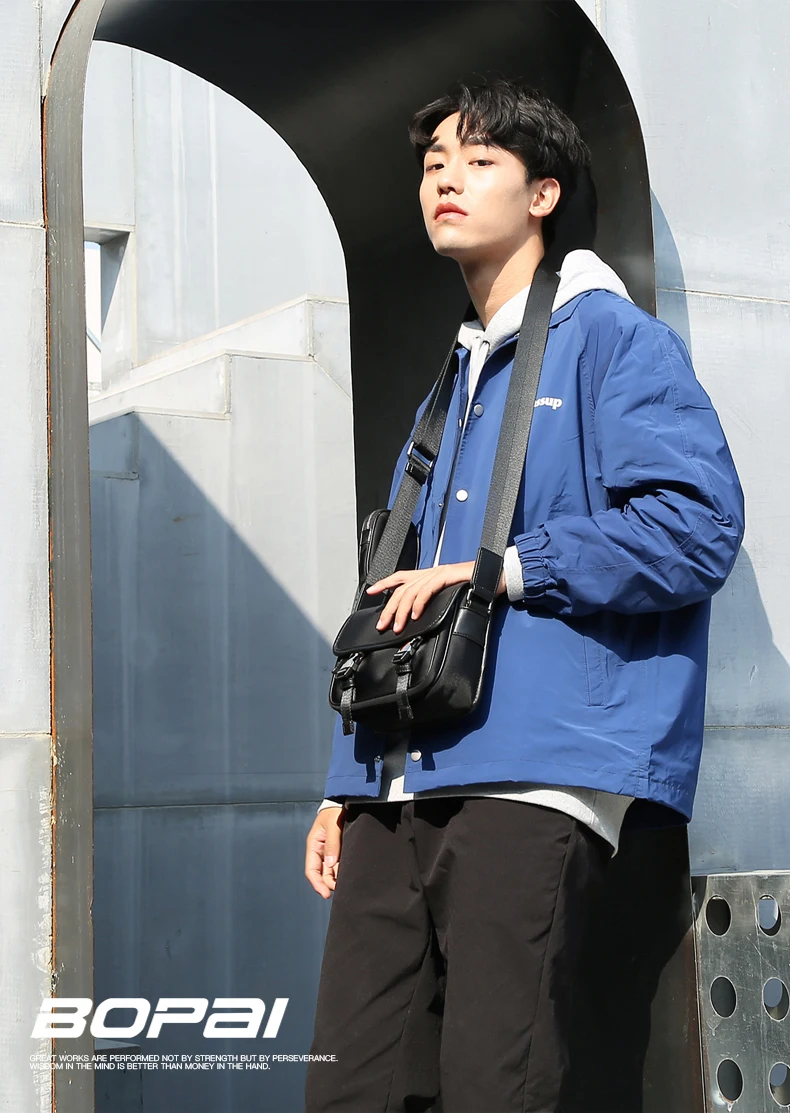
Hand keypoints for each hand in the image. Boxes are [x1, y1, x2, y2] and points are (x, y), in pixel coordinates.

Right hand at [305, 806, 344, 897]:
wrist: (347, 800)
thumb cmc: (336, 810)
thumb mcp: (333, 825)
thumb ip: (333, 844)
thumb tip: (330, 864)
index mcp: (314, 845)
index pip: (312, 870)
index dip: (317, 884)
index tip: (326, 893)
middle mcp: (321, 851)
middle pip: (322, 874)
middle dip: (329, 884)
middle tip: (341, 890)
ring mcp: (331, 851)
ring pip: (332, 871)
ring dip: (337, 879)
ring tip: (346, 885)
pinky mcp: (341, 850)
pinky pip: (340, 865)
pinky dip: (343, 872)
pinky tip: (349, 876)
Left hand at [367, 561, 506, 633]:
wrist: (493, 578)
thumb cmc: (474, 588)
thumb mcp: (448, 597)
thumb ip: (434, 603)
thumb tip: (419, 620)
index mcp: (429, 575)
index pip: (401, 577)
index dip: (384, 583)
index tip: (370, 591)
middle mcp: (430, 572)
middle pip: (401, 588)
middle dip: (389, 608)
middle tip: (382, 624)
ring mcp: (438, 573)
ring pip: (411, 591)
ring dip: (402, 611)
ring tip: (398, 626)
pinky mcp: (447, 576)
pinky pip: (426, 590)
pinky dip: (418, 603)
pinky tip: (415, 615)